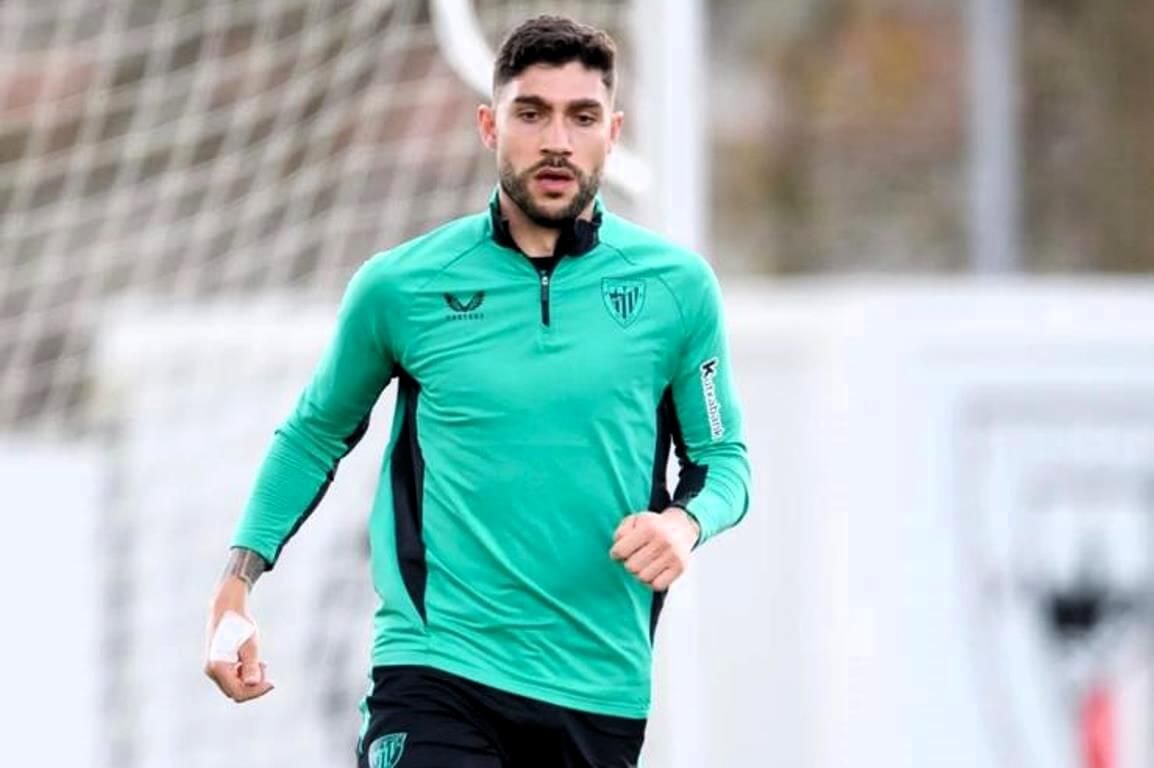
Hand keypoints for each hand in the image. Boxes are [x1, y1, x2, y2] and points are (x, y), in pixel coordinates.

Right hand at [203, 576, 273, 702]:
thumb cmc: (240, 625)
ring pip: (234, 687)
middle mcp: (211, 671)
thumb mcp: (250, 645)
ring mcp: (213, 670)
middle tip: (265, 666)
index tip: (272, 684)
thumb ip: (251, 665)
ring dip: (249, 679)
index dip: (256, 691)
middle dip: (253, 685)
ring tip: (260, 662)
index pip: (238, 692)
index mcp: (217, 667)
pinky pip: (232, 679)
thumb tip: (252, 684)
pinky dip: (244, 674)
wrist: (227, 609)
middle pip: (235, 692)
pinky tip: (254, 662)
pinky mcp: (217, 666)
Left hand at [610, 507, 700, 590]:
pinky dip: (652, 582)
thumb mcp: (634, 521)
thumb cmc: (652, 526)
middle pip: (631, 567)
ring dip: (639, 573)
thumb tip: (617, 552)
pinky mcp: (680, 567)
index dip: (616, 553)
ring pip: (643, 578)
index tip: (620, 551)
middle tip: (634, 557)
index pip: (620, 551)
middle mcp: (662, 541)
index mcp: (649, 527)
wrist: (681, 527)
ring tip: (644, 564)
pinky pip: (657, 585)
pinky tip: (653, 572)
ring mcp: (673, 555)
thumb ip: (621, 533)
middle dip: (629, 563)